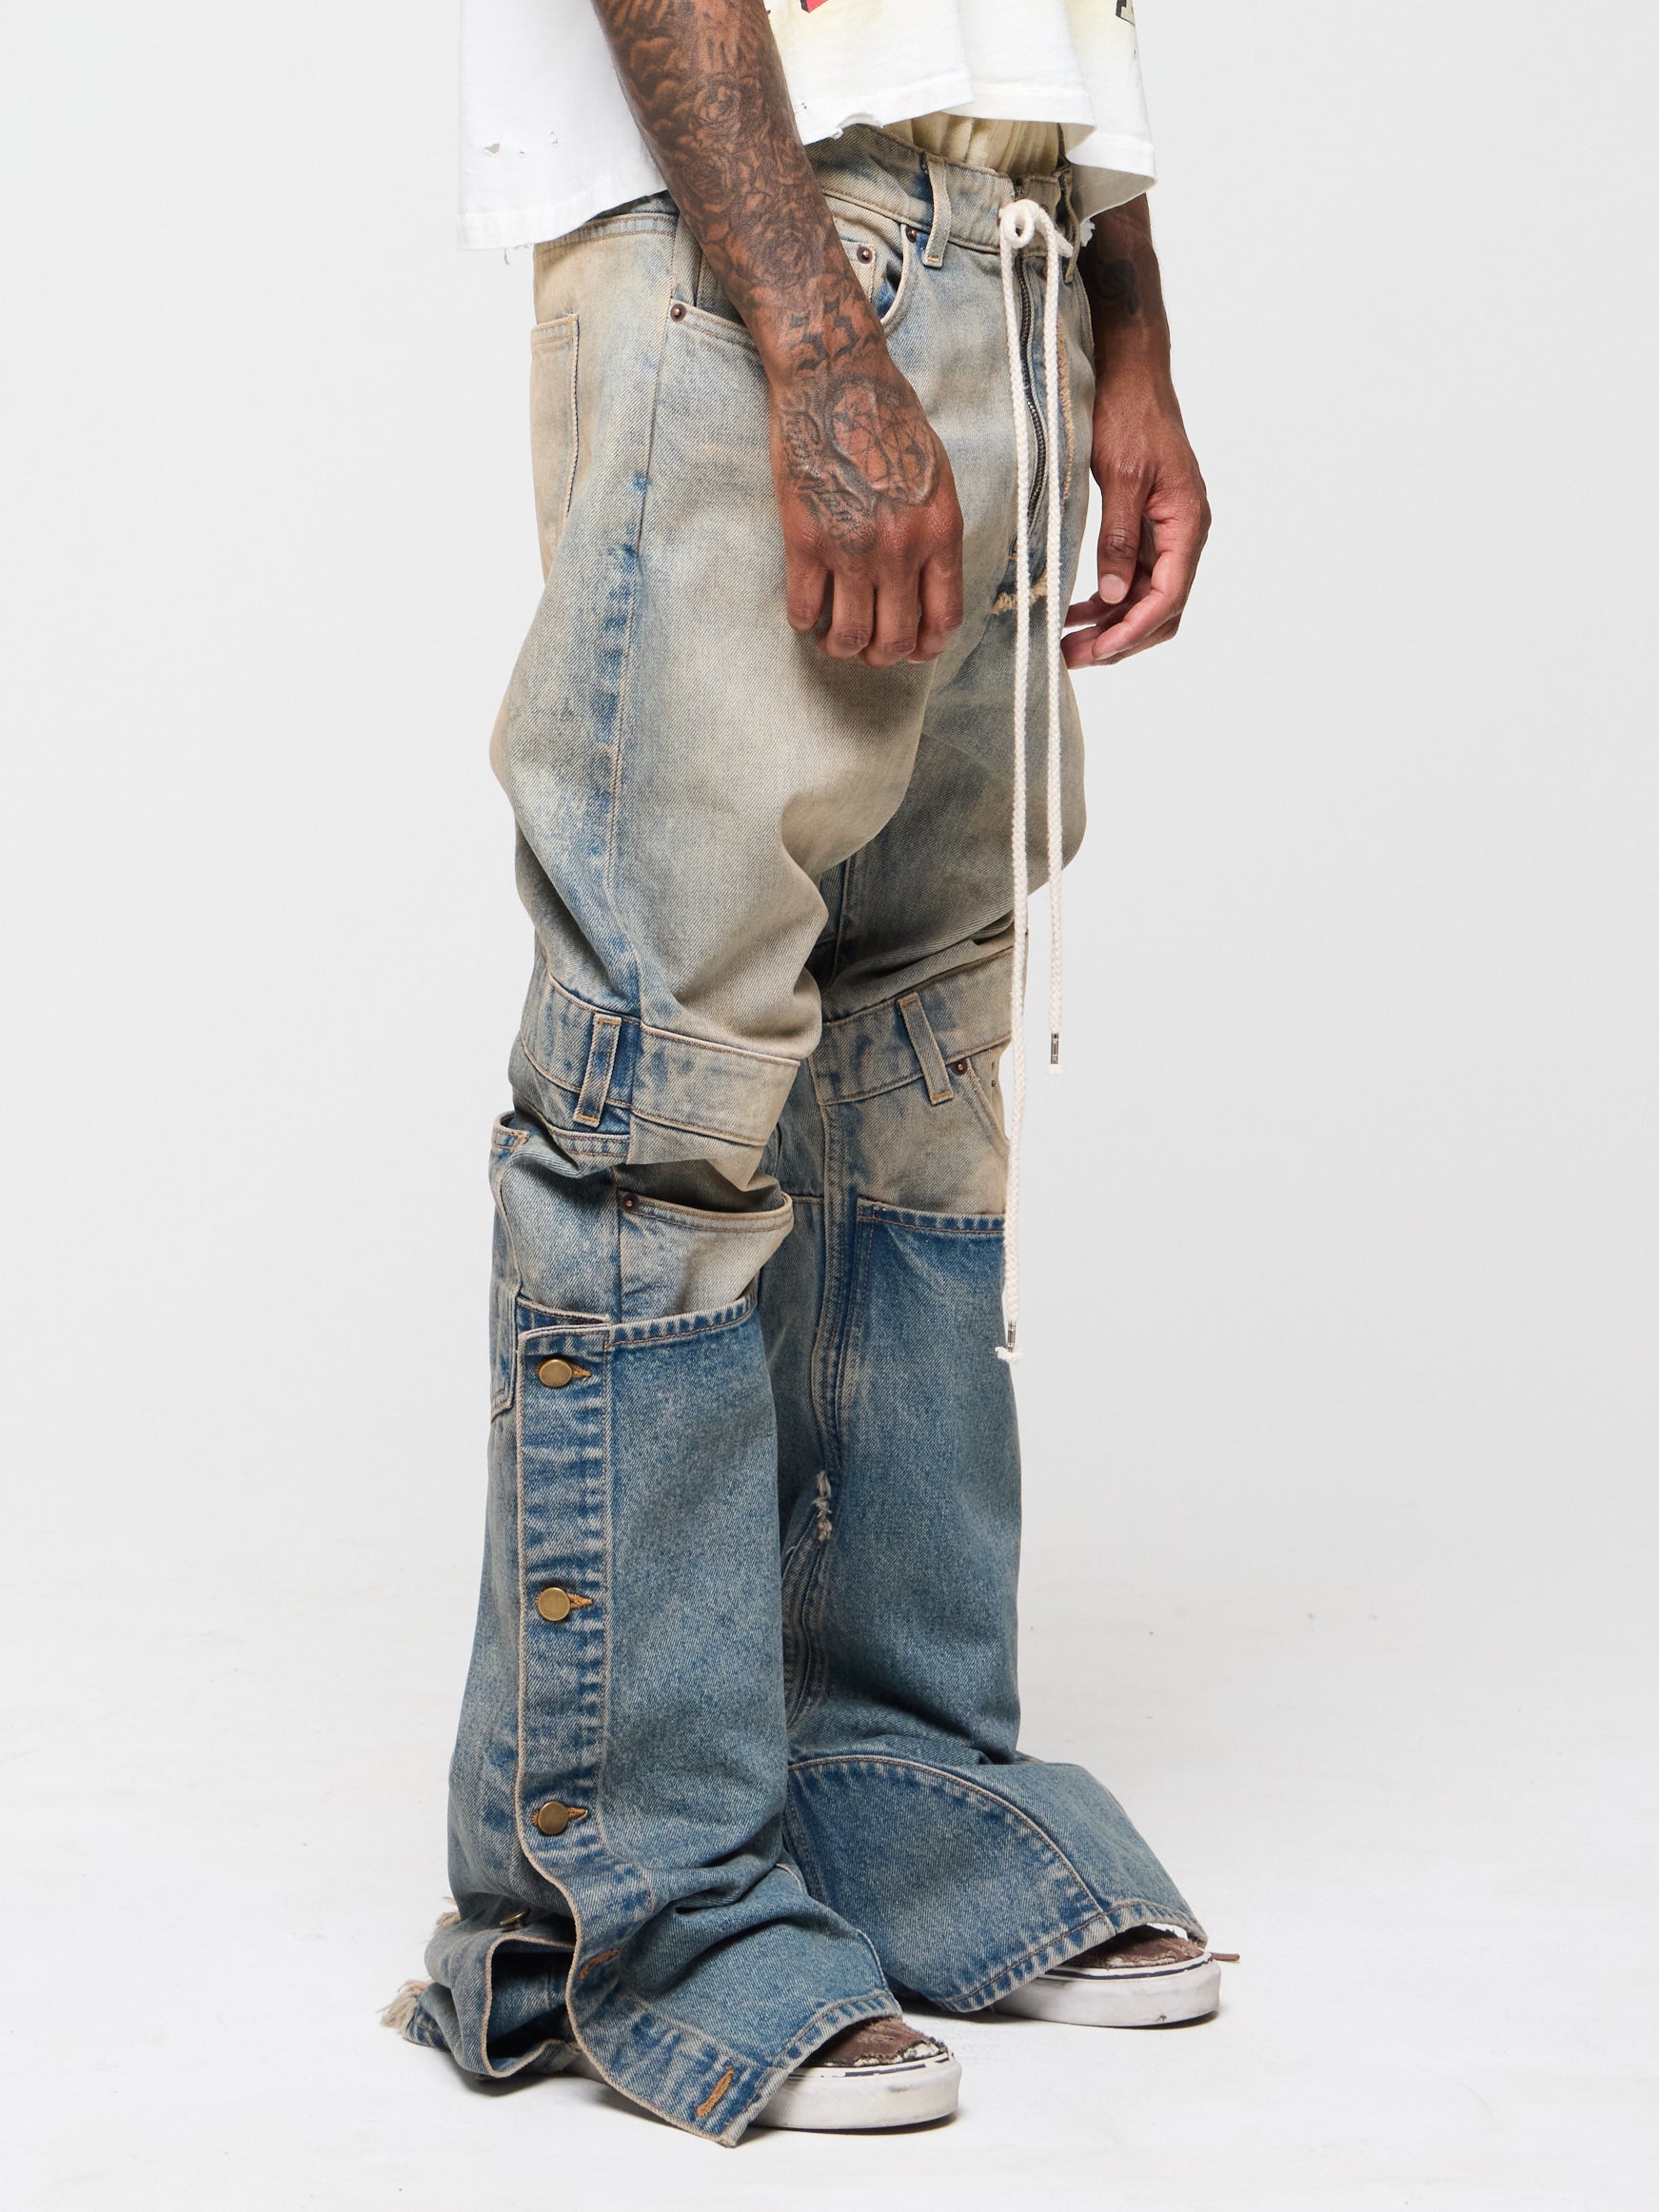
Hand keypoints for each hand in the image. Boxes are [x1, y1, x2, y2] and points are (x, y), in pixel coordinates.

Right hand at [771, 356, 964, 666]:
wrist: (836, 380)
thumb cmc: (887, 418)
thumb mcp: (936, 475)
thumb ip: (935, 530)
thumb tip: (927, 579)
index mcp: (940, 533)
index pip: (943, 618)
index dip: (926, 647)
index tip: (912, 649)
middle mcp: (901, 549)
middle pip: (895, 639)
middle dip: (881, 656)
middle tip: (867, 649)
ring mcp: (852, 549)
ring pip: (850, 636)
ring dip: (840, 648)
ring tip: (833, 638)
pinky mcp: (806, 541)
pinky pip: (805, 608)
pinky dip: (805, 622)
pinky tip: (805, 613)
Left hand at [1063, 372, 1209, 669]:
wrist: (1132, 373)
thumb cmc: (1131, 414)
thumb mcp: (1120, 476)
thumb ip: (1119, 537)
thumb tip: (1115, 594)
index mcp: (1187, 522)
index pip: (1168, 596)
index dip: (1132, 630)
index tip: (1096, 650)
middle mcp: (1184, 533)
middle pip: (1162, 609)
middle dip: (1121, 638)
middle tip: (1074, 657)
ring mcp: (1167, 533)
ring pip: (1146, 599)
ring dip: (1111, 625)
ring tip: (1069, 643)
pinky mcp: (1147, 528)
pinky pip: (1133, 578)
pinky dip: (1108, 600)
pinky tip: (1076, 612)